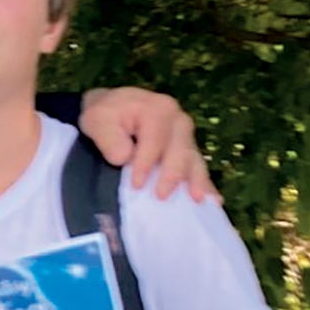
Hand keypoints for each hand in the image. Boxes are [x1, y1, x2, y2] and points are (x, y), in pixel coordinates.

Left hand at [79, 88, 214, 200]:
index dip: (146, 163)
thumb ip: (108, 137)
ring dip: (197, 181)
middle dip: (172, 175)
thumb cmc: (106, 114)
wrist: (115, 108)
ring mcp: (186, 135)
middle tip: (161, 196)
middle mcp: (178, 120)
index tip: (136, 185)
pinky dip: (205, 183)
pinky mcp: (188, 148)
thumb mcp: (97, 119)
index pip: (155, 140)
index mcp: (158, 109)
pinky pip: (198, 166)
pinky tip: (212, 200)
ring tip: (197, 201)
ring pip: (194, 159)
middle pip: (180, 150)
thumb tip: (124, 157)